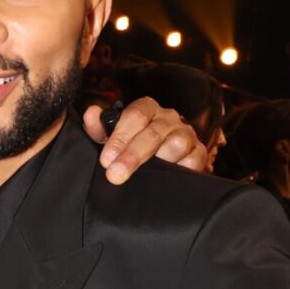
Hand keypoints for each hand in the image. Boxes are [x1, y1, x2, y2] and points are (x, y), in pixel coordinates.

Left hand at [84, 98, 205, 182]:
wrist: (159, 162)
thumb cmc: (131, 146)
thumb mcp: (111, 139)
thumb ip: (99, 128)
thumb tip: (91, 113)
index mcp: (147, 109)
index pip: (136, 114)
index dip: (120, 136)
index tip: (106, 159)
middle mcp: (168, 118)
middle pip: (153, 132)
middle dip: (132, 155)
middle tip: (115, 174)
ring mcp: (186, 134)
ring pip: (177, 143)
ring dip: (159, 161)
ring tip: (144, 176)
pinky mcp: (198, 153)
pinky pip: (194, 159)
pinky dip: (182, 169)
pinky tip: (167, 179)